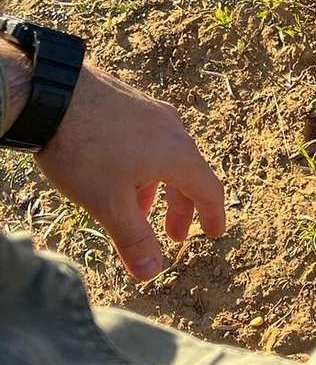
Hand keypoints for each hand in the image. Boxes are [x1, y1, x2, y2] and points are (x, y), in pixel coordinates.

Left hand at [35, 62, 224, 279]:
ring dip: (157, 187)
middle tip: (172, 234)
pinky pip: (147, 139)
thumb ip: (133, 238)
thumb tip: (152, 272)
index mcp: (178, 154)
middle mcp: (172, 129)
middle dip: (180, 208)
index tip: (214, 232)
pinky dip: (143, 164)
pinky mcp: (128, 101)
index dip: (212, 215)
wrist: (52, 92)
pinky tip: (116, 172)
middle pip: (188, 173)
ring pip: (164, 156)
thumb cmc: (85, 149)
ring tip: (134, 208)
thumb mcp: (109, 203)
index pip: (208, 190)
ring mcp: (150, 110)